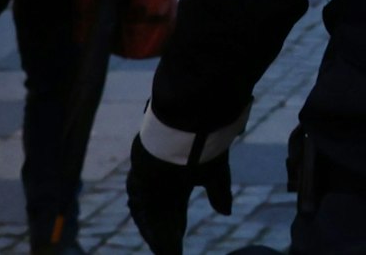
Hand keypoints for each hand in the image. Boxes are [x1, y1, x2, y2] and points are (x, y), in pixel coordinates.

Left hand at [127, 138, 231, 254]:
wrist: (188, 125)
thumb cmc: (204, 145)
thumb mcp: (216, 173)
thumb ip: (219, 193)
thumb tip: (226, 213)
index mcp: (179, 182)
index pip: (175, 213)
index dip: (177, 230)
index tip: (179, 246)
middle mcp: (161, 185)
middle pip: (161, 219)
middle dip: (166, 238)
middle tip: (170, 254)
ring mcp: (148, 184)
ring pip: (150, 217)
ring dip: (156, 236)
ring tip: (164, 252)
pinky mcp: (139, 181)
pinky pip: (140, 210)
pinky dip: (147, 227)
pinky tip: (157, 242)